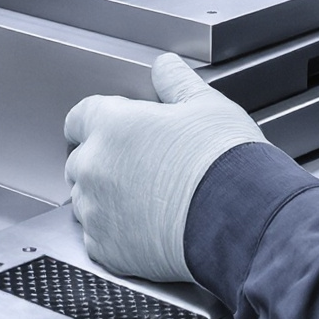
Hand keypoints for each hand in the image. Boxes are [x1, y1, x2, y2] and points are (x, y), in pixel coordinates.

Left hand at [62, 53, 268, 283]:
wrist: (238, 219)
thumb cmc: (223, 162)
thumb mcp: (206, 104)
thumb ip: (176, 81)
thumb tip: (165, 68)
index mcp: (112, 125)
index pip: (80, 117)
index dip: (98, 120)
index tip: (113, 128)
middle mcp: (94, 167)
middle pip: (81, 160)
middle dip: (105, 161)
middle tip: (143, 166)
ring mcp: (97, 211)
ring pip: (87, 201)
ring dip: (107, 198)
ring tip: (148, 200)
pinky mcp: (106, 250)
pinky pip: (98, 238)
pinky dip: (115, 234)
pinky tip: (146, 228)